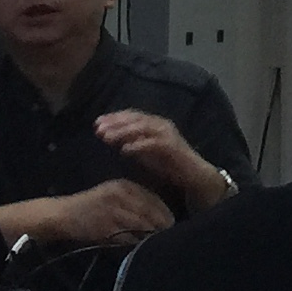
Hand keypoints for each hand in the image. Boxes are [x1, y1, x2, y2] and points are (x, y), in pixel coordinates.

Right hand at [37, 176, 174, 246]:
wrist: (61, 215)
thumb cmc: (90, 207)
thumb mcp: (114, 196)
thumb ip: (135, 202)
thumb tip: (161, 217)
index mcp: (125, 186)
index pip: (154, 199)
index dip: (166, 213)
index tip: (172, 223)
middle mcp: (120, 195)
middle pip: (151, 212)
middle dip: (162, 225)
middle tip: (169, 236)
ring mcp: (112, 210)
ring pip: (142, 225)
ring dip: (150, 236)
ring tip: (156, 243)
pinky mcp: (105, 226)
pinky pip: (127, 237)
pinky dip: (135, 243)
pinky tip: (138, 248)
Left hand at [94, 109, 228, 206]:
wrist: (194, 175)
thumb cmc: (169, 164)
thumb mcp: (145, 152)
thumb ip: (130, 143)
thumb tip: (108, 138)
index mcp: (155, 123)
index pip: (132, 115)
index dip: (114, 117)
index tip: (97, 122)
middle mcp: (162, 124)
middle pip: (135, 119)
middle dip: (115, 123)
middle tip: (98, 129)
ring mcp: (168, 134)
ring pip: (143, 128)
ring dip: (123, 131)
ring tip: (107, 138)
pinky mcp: (173, 146)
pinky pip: (153, 143)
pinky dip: (138, 145)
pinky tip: (125, 150)